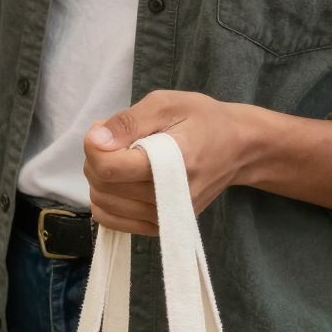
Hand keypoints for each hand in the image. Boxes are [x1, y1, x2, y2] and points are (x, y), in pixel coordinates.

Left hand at [83, 90, 255, 234]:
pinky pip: (113, 220)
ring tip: (121, 157)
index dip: (94, 146)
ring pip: (103, 204)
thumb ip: (129, 122)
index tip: (103, 129)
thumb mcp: (167, 104)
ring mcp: (164, 217)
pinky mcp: (160, 226)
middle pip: (103, 186)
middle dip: (96, 158)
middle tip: (114, 139)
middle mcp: (168, 199)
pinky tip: (122, 178)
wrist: (237, 149)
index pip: (109, 168)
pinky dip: (107, 199)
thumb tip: (96, 140)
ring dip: (100, 178)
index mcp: (172, 165)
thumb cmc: (203, 120)